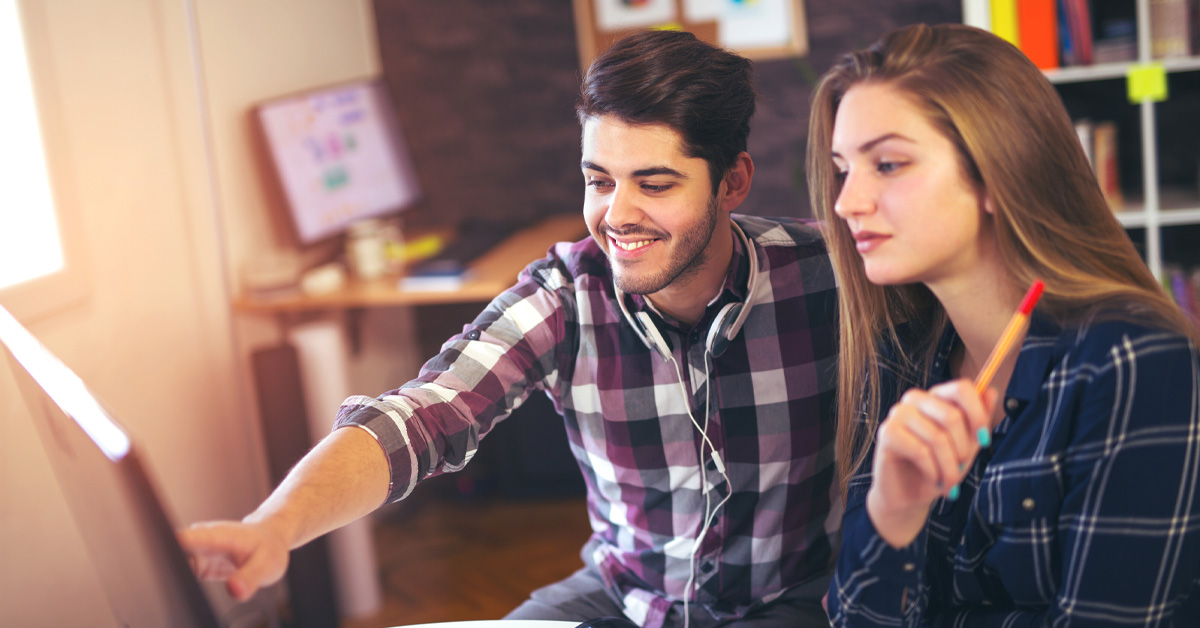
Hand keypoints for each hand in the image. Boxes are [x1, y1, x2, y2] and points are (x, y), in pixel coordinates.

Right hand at [177, 519, 290, 601]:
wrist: (269, 541)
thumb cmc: (268, 548)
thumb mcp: (267, 564)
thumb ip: (250, 577)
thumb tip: (234, 591)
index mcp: (216, 536)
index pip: (185, 540)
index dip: (169, 552)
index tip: (160, 566)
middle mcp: (202, 541)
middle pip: (172, 554)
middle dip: (166, 571)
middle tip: (169, 591)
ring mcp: (198, 552)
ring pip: (174, 566)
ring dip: (172, 580)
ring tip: (182, 593)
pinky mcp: (198, 565)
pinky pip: (181, 575)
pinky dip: (181, 585)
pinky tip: (186, 595)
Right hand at [866, 379, 996, 547]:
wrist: (909, 495)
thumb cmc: (938, 467)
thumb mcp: (967, 445)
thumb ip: (978, 419)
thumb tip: (991, 391)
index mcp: (936, 397)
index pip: (961, 388)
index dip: (978, 414)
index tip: (984, 440)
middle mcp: (915, 399)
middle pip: (952, 416)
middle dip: (963, 450)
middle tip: (961, 469)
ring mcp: (898, 414)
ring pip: (937, 438)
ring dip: (949, 468)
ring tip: (950, 482)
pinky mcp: (887, 433)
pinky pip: (920, 451)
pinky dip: (933, 471)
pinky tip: (934, 480)